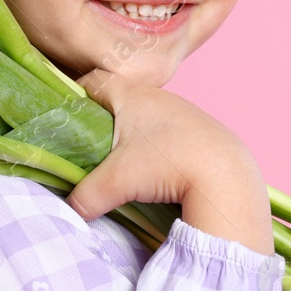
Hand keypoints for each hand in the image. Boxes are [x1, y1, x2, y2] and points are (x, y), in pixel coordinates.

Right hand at [65, 69, 273, 255]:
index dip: (73, 94)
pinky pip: (166, 132)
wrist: (227, 175)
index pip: (92, 81)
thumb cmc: (168, 165)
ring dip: (130, 134)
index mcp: (132, 94)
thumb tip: (70, 209)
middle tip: (86, 144)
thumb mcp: (118, 181)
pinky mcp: (198, 131)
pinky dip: (155, 145)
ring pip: (144, 116)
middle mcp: (157, 96)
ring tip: (121, 161)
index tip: (63, 115)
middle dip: (100, 119)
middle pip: (117, 99)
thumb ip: (87, 194)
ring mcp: (181, 112)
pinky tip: (155, 169)